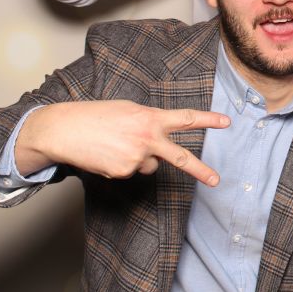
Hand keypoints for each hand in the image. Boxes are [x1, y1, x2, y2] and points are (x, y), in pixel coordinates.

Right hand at [16, 100, 229, 185]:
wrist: (65, 130)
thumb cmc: (98, 116)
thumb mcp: (130, 111)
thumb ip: (151, 124)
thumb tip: (160, 146)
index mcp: (151, 118)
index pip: (186, 118)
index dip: (208, 120)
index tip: (227, 122)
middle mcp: (147, 139)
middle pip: (181, 158)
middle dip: (200, 170)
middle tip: (216, 181)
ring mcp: (135, 157)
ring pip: (149, 166)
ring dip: (139, 158)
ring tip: (116, 145)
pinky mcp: (122, 172)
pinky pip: (131, 172)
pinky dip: (122, 165)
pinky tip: (107, 155)